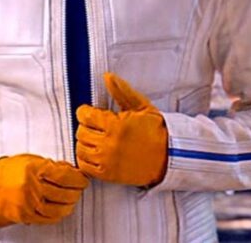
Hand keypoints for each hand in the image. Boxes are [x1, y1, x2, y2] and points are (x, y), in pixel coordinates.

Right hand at [0, 154, 88, 226]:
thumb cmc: (6, 171)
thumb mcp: (30, 160)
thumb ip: (52, 166)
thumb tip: (71, 171)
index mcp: (34, 169)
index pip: (66, 176)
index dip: (79, 179)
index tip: (82, 178)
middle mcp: (32, 187)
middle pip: (66, 193)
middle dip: (77, 191)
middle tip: (79, 187)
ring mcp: (29, 203)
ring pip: (60, 208)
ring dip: (70, 204)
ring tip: (71, 198)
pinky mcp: (26, 216)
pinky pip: (50, 218)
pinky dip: (59, 214)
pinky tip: (61, 208)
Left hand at [75, 72, 168, 186]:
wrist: (169, 156)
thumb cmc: (157, 131)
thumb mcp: (142, 106)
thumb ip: (122, 91)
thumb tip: (108, 77)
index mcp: (116, 125)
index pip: (85, 116)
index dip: (85, 112)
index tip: (90, 112)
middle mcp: (109, 144)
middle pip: (81, 132)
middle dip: (86, 126)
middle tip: (95, 125)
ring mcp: (107, 161)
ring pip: (80, 149)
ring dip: (85, 142)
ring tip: (95, 139)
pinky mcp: (108, 174)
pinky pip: (85, 166)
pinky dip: (86, 159)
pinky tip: (94, 153)